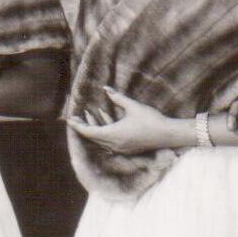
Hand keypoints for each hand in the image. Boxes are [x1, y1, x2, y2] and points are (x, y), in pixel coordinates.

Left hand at [70, 84, 187, 153]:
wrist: (167, 134)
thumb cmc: (151, 120)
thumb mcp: (133, 106)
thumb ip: (118, 98)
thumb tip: (106, 88)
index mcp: (114, 134)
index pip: (89, 132)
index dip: (78, 126)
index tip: (70, 119)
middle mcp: (115, 144)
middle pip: (93, 137)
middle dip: (83, 126)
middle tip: (75, 117)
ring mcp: (120, 148)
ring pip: (101, 139)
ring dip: (94, 128)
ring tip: (88, 115)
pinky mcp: (126, 148)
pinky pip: (109, 141)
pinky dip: (104, 131)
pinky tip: (105, 119)